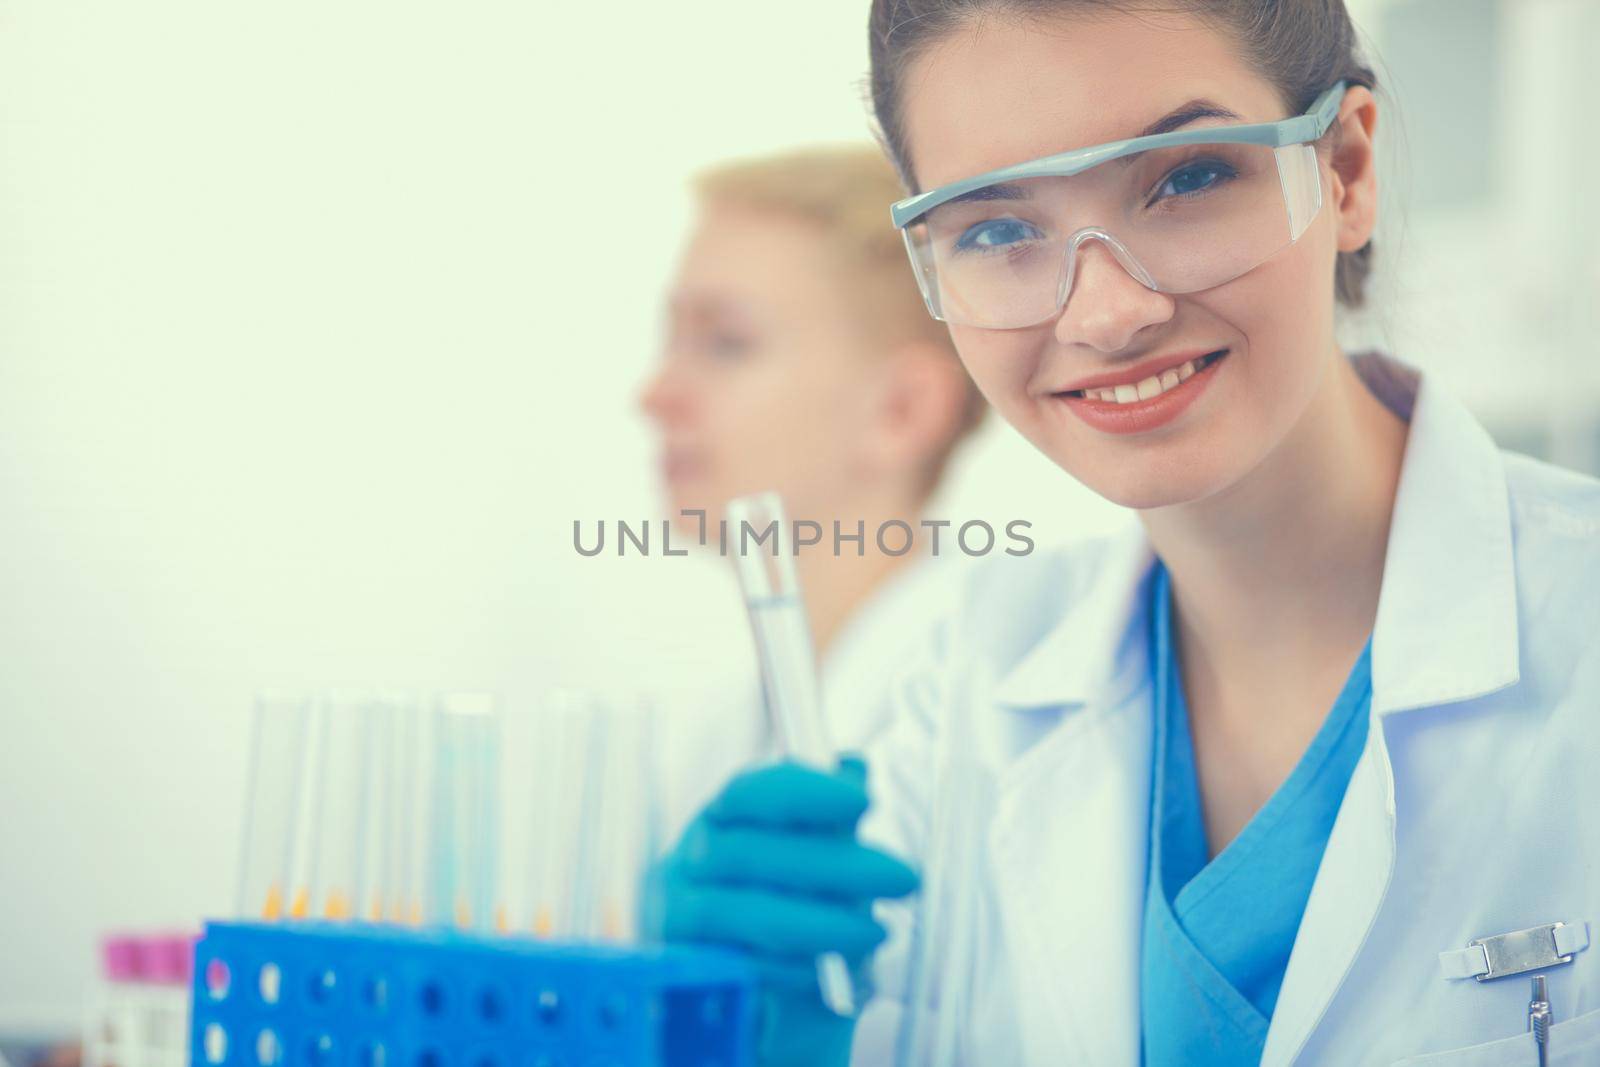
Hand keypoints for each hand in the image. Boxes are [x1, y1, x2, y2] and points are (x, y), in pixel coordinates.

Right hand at [645, 757, 918, 1066]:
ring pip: (738, 911)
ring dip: (814, 923)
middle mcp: (691, 861)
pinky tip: (825, 972)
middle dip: (832, 865)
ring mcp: (678, 917)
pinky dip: (784, 968)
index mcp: (723, 819)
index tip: (864, 802)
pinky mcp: (685, 973)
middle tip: (902, 878)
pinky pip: (732, 967)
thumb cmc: (790, 910)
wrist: (756, 1000)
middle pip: (749, 853)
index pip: (750, 792)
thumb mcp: (816, 860)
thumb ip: (830, 817)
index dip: (805, 792)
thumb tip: (853, 766)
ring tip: (874, 933)